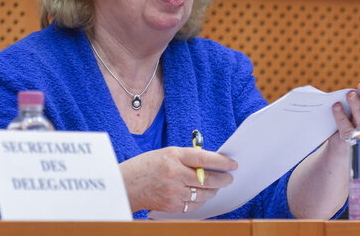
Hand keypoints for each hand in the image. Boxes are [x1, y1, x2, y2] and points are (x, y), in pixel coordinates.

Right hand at [119, 145, 236, 212]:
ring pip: (203, 194)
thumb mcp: (168, 153)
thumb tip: (211, 162)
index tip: (233, 164)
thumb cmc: (147, 166)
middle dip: (222, 179)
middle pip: (206, 179)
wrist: (126, 185)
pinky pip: (193, 204)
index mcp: (174, 156)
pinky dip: (200, 199)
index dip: (221, 162)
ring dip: (213, 190)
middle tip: (229, 178)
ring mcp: (173, 191)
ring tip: (216, 186)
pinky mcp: (171, 205)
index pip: (203, 159)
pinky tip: (201, 195)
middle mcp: (174, 174)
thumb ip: (188, 157)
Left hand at [329, 78, 359, 150]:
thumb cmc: (351, 119)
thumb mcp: (358, 106)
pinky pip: (347, 128)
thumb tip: (352, 92)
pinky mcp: (352, 140)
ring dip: (357, 106)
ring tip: (350, 95)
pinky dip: (341, 116)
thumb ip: (358, 97)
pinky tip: (336, 106)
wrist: (340, 145)